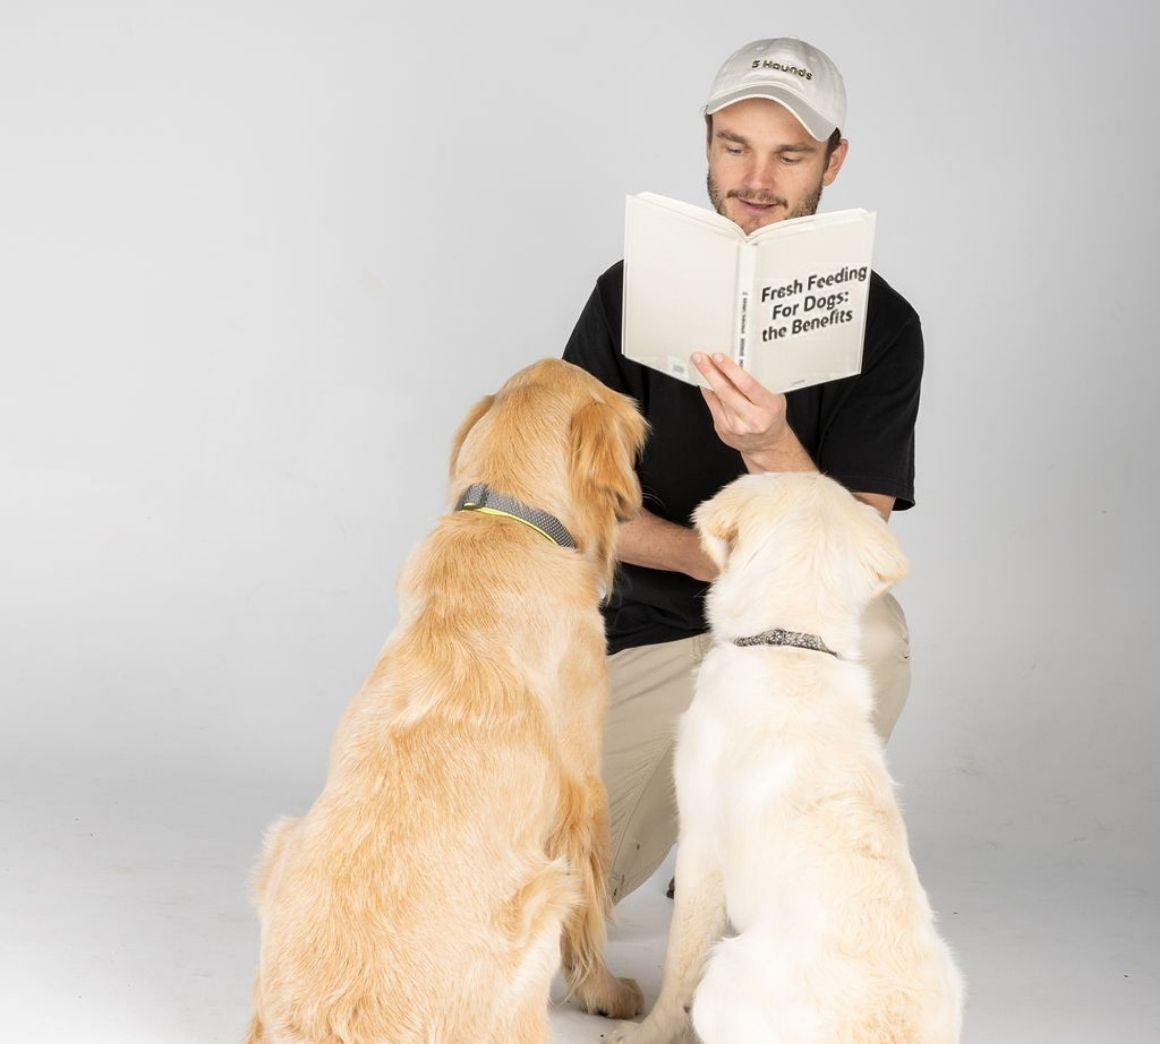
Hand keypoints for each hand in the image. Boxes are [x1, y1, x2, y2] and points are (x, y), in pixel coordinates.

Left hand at [692, 352, 811, 472]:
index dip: (730, 369)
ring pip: (717, 397)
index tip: (719, 357)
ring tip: (700, 364)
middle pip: (726, 391)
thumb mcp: (774, 397)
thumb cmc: (771, 416)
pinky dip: (707, 390)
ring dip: (706, 378)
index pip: (747, 385)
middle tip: (701, 357)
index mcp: (769, 407)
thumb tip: (738, 360)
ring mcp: (735, 426)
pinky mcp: (723, 429)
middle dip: (711, 371)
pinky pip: (712, 405)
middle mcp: (752, 418)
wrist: (767, 443)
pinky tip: (704, 380)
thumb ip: (759, 382)